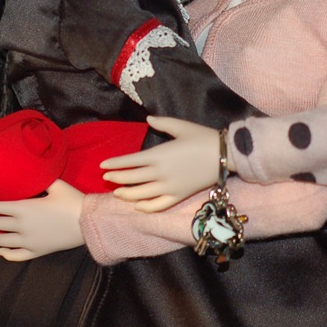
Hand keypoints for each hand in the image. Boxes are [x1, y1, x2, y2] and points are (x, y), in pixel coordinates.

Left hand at [0, 179, 85, 260]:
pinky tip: (2, 251)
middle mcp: (22, 226)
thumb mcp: (57, 185)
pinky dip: (6, 254)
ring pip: (3, 241)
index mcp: (24, 208)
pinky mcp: (37, 251)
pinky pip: (16, 256)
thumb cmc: (73, 202)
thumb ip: (43, 180)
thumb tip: (36, 172)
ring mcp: (28, 241)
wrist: (88, 223)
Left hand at [100, 116, 224, 211]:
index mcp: (159, 155)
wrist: (224, 155)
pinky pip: (158, 205)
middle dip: (116, 179)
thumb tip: (148, 120)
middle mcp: (161, 173)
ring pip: (142, 195)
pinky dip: (146, 207)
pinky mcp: (179, 196)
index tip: (103, 166)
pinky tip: (138, 206)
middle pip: (132, 179)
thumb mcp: (181, 126)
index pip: (130, 162)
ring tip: (117, 193)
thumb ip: (162, 123)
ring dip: (127, 195)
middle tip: (106, 179)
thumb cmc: (202, 138)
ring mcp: (169, 187)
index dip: (115, 164)